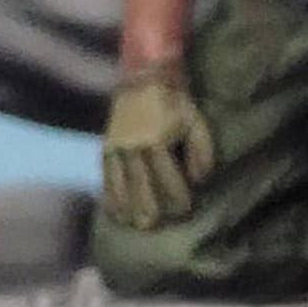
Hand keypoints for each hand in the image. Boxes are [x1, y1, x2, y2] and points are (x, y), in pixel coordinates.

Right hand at [100, 59, 216, 230]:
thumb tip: (199, 181)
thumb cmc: (176, 104)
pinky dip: (109, 196)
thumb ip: (202, 152)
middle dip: (149, 212)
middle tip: (154, 227)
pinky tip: (114, 212)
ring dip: (126, 209)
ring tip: (133, 226)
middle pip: (140, 190)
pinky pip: (105, 178)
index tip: (185, 212)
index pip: (168, 181)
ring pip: (119, 187)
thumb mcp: (196, 123)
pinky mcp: (106, 148)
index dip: (177, 200)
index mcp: (156, 143)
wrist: (144, 79)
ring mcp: (116, 149)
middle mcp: (132, 149)